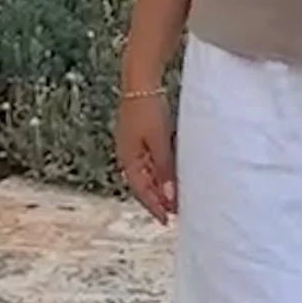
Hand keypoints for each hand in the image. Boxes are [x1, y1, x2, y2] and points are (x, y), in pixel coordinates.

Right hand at [116, 92, 176, 224]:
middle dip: (157, 199)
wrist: (141, 83)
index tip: (166, 219)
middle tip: (174, 212)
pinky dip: (158, 173)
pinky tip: (169, 175)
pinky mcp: (140, 137)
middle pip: (142, 185)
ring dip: (159, 187)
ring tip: (174, 198)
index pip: (141, 191)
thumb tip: (170, 195)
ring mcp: (132, 146)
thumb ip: (165, 169)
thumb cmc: (148, 111)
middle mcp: (127, 156)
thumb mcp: (159, 142)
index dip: (154, 206)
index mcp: (128, 159)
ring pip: (146, 174)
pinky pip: (149, 162)